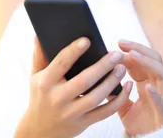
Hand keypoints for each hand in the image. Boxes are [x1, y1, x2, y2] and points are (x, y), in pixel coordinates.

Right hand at [15, 36, 133, 137]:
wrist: (39, 131)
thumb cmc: (40, 96)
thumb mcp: (35, 76)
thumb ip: (39, 55)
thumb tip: (39, 33)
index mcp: (45, 82)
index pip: (60, 64)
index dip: (74, 51)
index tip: (87, 40)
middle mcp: (58, 98)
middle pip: (83, 81)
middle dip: (102, 67)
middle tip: (116, 53)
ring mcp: (71, 113)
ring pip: (95, 98)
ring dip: (111, 82)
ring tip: (122, 68)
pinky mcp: (83, 123)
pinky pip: (104, 113)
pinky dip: (117, 101)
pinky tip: (126, 88)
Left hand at [116, 40, 162, 135]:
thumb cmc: (140, 123)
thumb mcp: (123, 105)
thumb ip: (117, 91)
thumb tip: (100, 78)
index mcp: (149, 82)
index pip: (143, 61)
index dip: (131, 51)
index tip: (117, 44)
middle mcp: (159, 87)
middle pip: (155, 60)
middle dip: (139, 49)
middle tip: (122, 44)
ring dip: (148, 63)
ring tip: (133, 56)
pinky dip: (156, 95)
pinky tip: (146, 87)